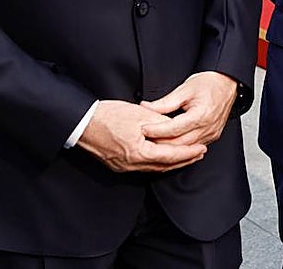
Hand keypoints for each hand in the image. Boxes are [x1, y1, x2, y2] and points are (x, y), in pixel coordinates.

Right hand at [76, 100, 206, 172]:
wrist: (81, 123)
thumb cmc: (108, 115)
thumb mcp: (140, 114)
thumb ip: (161, 123)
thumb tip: (176, 128)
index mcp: (138, 153)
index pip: (170, 156)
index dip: (188, 153)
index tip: (202, 149)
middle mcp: (131, 164)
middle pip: (163, 166)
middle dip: (183, 160)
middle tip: (199, 154)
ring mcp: (123, 167)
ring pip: (153, 168)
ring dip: (171, 163)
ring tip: (186, 156)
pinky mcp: (117, 165)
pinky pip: (143, 167)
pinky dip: (157, 163)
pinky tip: (163, 158)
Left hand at [140, 71, 238, 146]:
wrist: (227, 83)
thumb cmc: (209, 83)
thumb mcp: (184, 89)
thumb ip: (165, 102)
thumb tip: (146, 107)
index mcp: (201, 115)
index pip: (173, 129)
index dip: (156, 130)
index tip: (143, 129)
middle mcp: (208, 127)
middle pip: (178, 143)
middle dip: (159, 143)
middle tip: (143, 139)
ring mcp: (211, 134)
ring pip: (185, 149)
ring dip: (168, 147)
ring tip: (153, 143)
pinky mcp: (211, 137)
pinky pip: (192, 147)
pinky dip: (179, 147)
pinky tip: (168, 144)